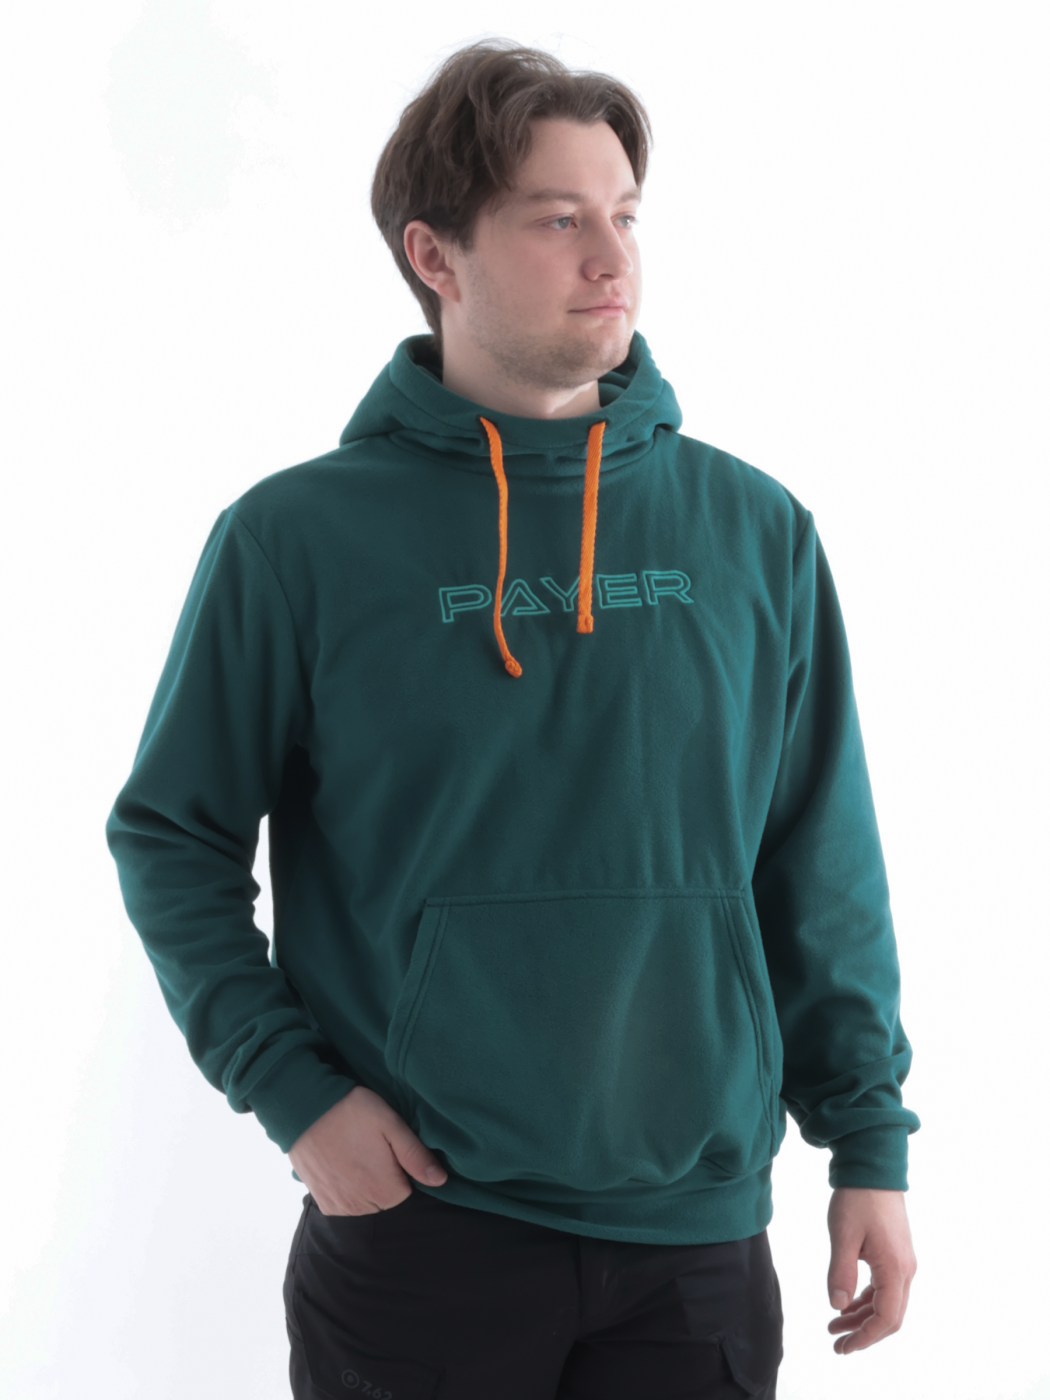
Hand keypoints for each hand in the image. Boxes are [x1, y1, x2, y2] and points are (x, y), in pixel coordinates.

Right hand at [287, 1085, 447, 1215]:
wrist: (304, 1110)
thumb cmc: (351, 1111)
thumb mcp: (391, 1124)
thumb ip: (416, 1155)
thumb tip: (441, 1180)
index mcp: (385, 1189)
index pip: (407, 1187)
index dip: (399, 1164)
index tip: (385, 1145)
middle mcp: (362, 1206)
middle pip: (387, 1197)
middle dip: (383, 1176)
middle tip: (369, 1145)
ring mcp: (340, 1206)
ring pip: (367, 1202)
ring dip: (365, 1184)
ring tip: (354, 1152)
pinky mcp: (322, 1202)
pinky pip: (345, 1204)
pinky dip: (346, 1189)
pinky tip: (341, 1164)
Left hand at [826, 1187, 916, 1352]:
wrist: (873, 1166)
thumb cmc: (858, 1198)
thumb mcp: (843, 1236)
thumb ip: (840, 1274)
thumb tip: (837, 1307)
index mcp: (895, 1269)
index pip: (886, 1319)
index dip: (865, 1338)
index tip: (843, 1347)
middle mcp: (905, 1270)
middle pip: (890, 1316)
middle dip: (863, 1333)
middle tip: (836, 1343)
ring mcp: (903, 1261)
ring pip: (887, 1302)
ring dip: (862, 1316)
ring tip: (834, 1325)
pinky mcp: (895, 1253)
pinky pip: (885, 1287)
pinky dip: (867, 1299)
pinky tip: (847, 1303)